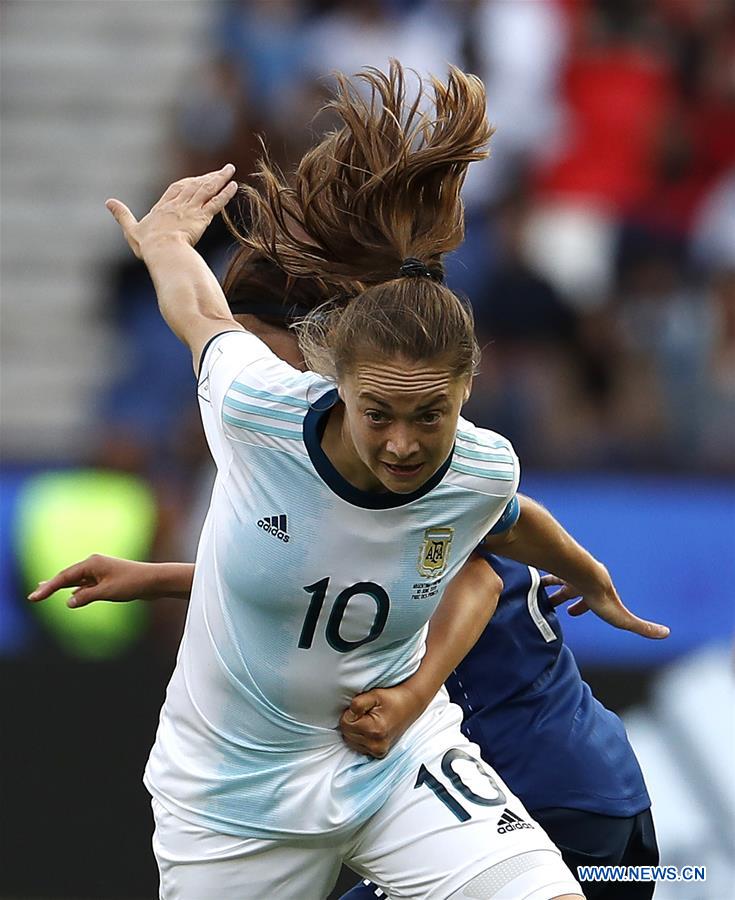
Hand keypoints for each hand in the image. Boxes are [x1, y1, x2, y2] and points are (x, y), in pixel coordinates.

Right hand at [28, 554, 158, 607]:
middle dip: (50, 586)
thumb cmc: (133, 583)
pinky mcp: (108, 578)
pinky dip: (77, 589)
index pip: (64, 576)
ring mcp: (101, 571)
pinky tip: (70, 594)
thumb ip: (86, 597)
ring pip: (77, 580)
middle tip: (34, 596)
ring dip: (62, 586)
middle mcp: (94, 564)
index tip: (34, 597)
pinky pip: (87, 584)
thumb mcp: (107, 592)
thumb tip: (69, 601)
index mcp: (92, 563)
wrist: (155, 580)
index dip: (47, 587)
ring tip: (45, 590)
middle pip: (67, 576)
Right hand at [106, 164, 237, 258]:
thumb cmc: (148, 245)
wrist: (162, 251)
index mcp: (162, 207)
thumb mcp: (131, 229)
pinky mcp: (202, 218)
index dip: (187, 183)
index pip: (176, 189)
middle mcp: (178, 205)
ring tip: (230, 170)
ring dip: (219, 179)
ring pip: (206, 190)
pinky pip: (216, 203)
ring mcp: (191, 210)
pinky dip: (225, 194)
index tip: (197, 178)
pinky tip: (234, 185)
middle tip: (220, 170)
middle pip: (194, 185)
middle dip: (207, 177)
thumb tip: (108, 202)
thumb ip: (122, 215)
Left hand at [339, 683, 426, 757]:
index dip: (350, 712)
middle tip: (366, 713)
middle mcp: (376, 745)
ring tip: (368, 720)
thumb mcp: (374, 695)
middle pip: (346, 734)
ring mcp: (378, 751)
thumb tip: (347, 714)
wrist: (409, 706)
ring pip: (349, 741)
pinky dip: (359, 738)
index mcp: (375, 730)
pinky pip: (357, 747)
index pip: (345, 723)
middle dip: (352, 722)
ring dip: (354, 730)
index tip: (363, 708)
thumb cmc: (392, 699)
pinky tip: (369, 729)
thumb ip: (358, 703)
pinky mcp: (379, 754)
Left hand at [541, 573, 669, 639]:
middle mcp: (581, 580)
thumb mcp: (624, 619)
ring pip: (556, 577)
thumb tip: (666, 633)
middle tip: (550, 604)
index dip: (578, 607)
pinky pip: (545, 570)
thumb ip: (642, 628)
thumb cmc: (604, 600)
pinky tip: (529, 581)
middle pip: (570, 588)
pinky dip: (539, 576)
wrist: (587, 577)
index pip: (585, 600)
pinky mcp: (557, 567)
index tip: (570, 612)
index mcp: (594, 592)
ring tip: (537, 592)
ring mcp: (568, 572)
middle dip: (562, 595)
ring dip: (549, 584)